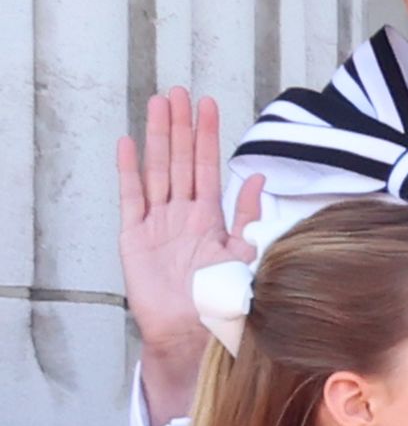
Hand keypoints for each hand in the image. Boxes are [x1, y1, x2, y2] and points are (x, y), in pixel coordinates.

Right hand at [117, 89, 264, 419]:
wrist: (192, 334)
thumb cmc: (220, 300)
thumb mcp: (244, 255)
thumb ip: (249, 216)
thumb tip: (261, 178)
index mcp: (210, 217)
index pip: (209, 167)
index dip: (208, 136)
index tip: (209, 105)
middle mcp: (182, 214)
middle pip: (181, 160)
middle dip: (180, 126)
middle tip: (179, 91)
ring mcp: (157, 223)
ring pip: (157, 170)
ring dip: (158, 137)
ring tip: (157, 104)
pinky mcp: (134, 237)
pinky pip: (131, 198)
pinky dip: (129, 171)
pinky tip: (128, 143)